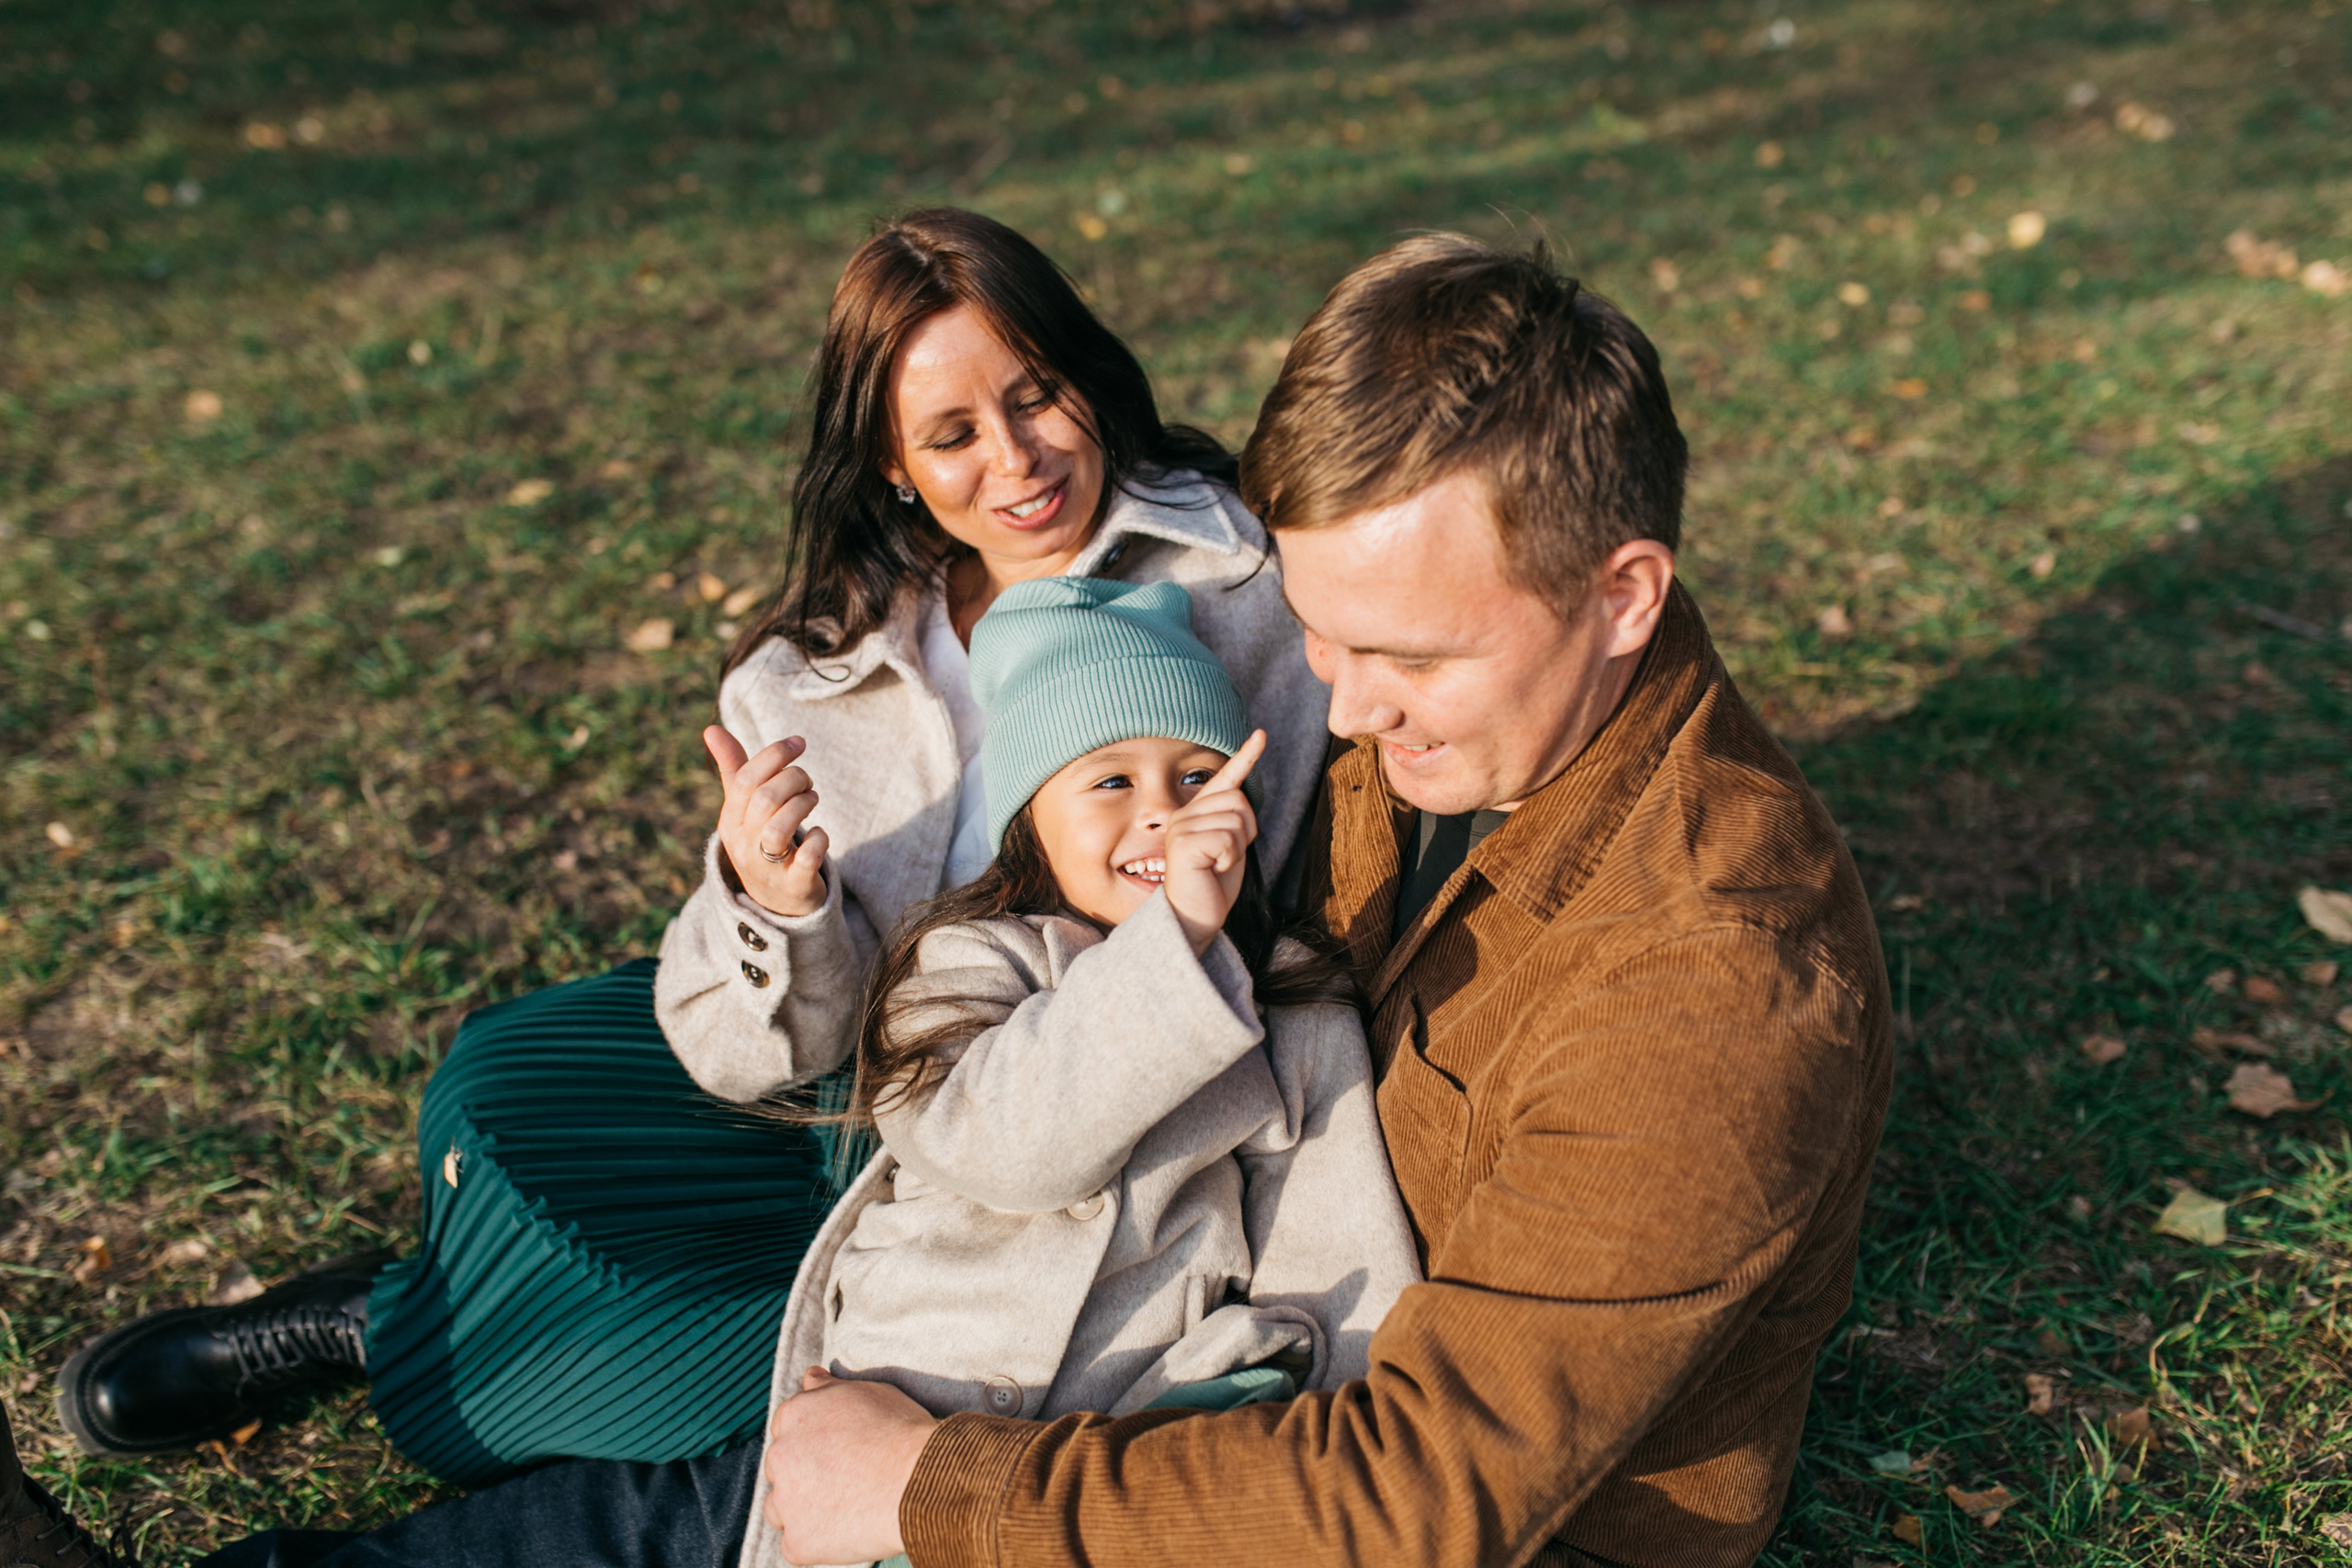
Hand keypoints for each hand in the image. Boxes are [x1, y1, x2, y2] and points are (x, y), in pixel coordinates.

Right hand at [706, 726, 831, 917]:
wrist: (775, 902)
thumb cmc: (761, 841)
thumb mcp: (743, 809)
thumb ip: (733, 768)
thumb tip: (711, 728)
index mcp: (730, 821)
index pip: (745, 780)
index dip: (774, 754)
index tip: (799, 742)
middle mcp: (743, 845)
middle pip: (764, 800)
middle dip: (794, 779)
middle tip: (807, 782)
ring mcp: (767, 868)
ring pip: (779, 829)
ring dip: (804, 804)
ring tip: (812, 800)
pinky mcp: (794, 885)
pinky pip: (807, 859)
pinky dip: (819, 839)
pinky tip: (819, 833)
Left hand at [762, 1367, 935, 1564]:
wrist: (921, 1479)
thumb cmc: (901, 1432)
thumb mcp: (868, 1393)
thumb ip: (829, 1388)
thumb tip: (810, 1377)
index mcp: (794, 1416)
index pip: (785, 1429)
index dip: (812, 1442)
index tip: (835, 1452)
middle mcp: (780, 1456)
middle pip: (780, 1469)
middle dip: (803, 1474)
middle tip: (843, 1479)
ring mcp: (786, 1502)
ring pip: (779, 1509)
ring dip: (801, 1509)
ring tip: (843, 1506)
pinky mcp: (798, 1542)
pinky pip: (795, 1545)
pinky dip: (815, 1541)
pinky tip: (845, 1530)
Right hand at [1163, 729, 1264, 954]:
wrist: (1193, 918)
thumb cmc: (1212, 886)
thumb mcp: (1230, 847)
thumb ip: (1234, 822)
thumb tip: (1244, 796)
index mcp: (1196, 814)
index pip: (1225, 780)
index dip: (1245, 757)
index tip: (1261, 736)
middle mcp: (1184, 815)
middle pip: (1238, 800)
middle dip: (1246, 831)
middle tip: (1226, 857)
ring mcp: (1181, 828)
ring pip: (1236, 819)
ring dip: (1237, 847)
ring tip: (1217, 865)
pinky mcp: (1184, 844)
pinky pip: (1227, 838)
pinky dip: (1229, 858)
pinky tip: (1212, 869)